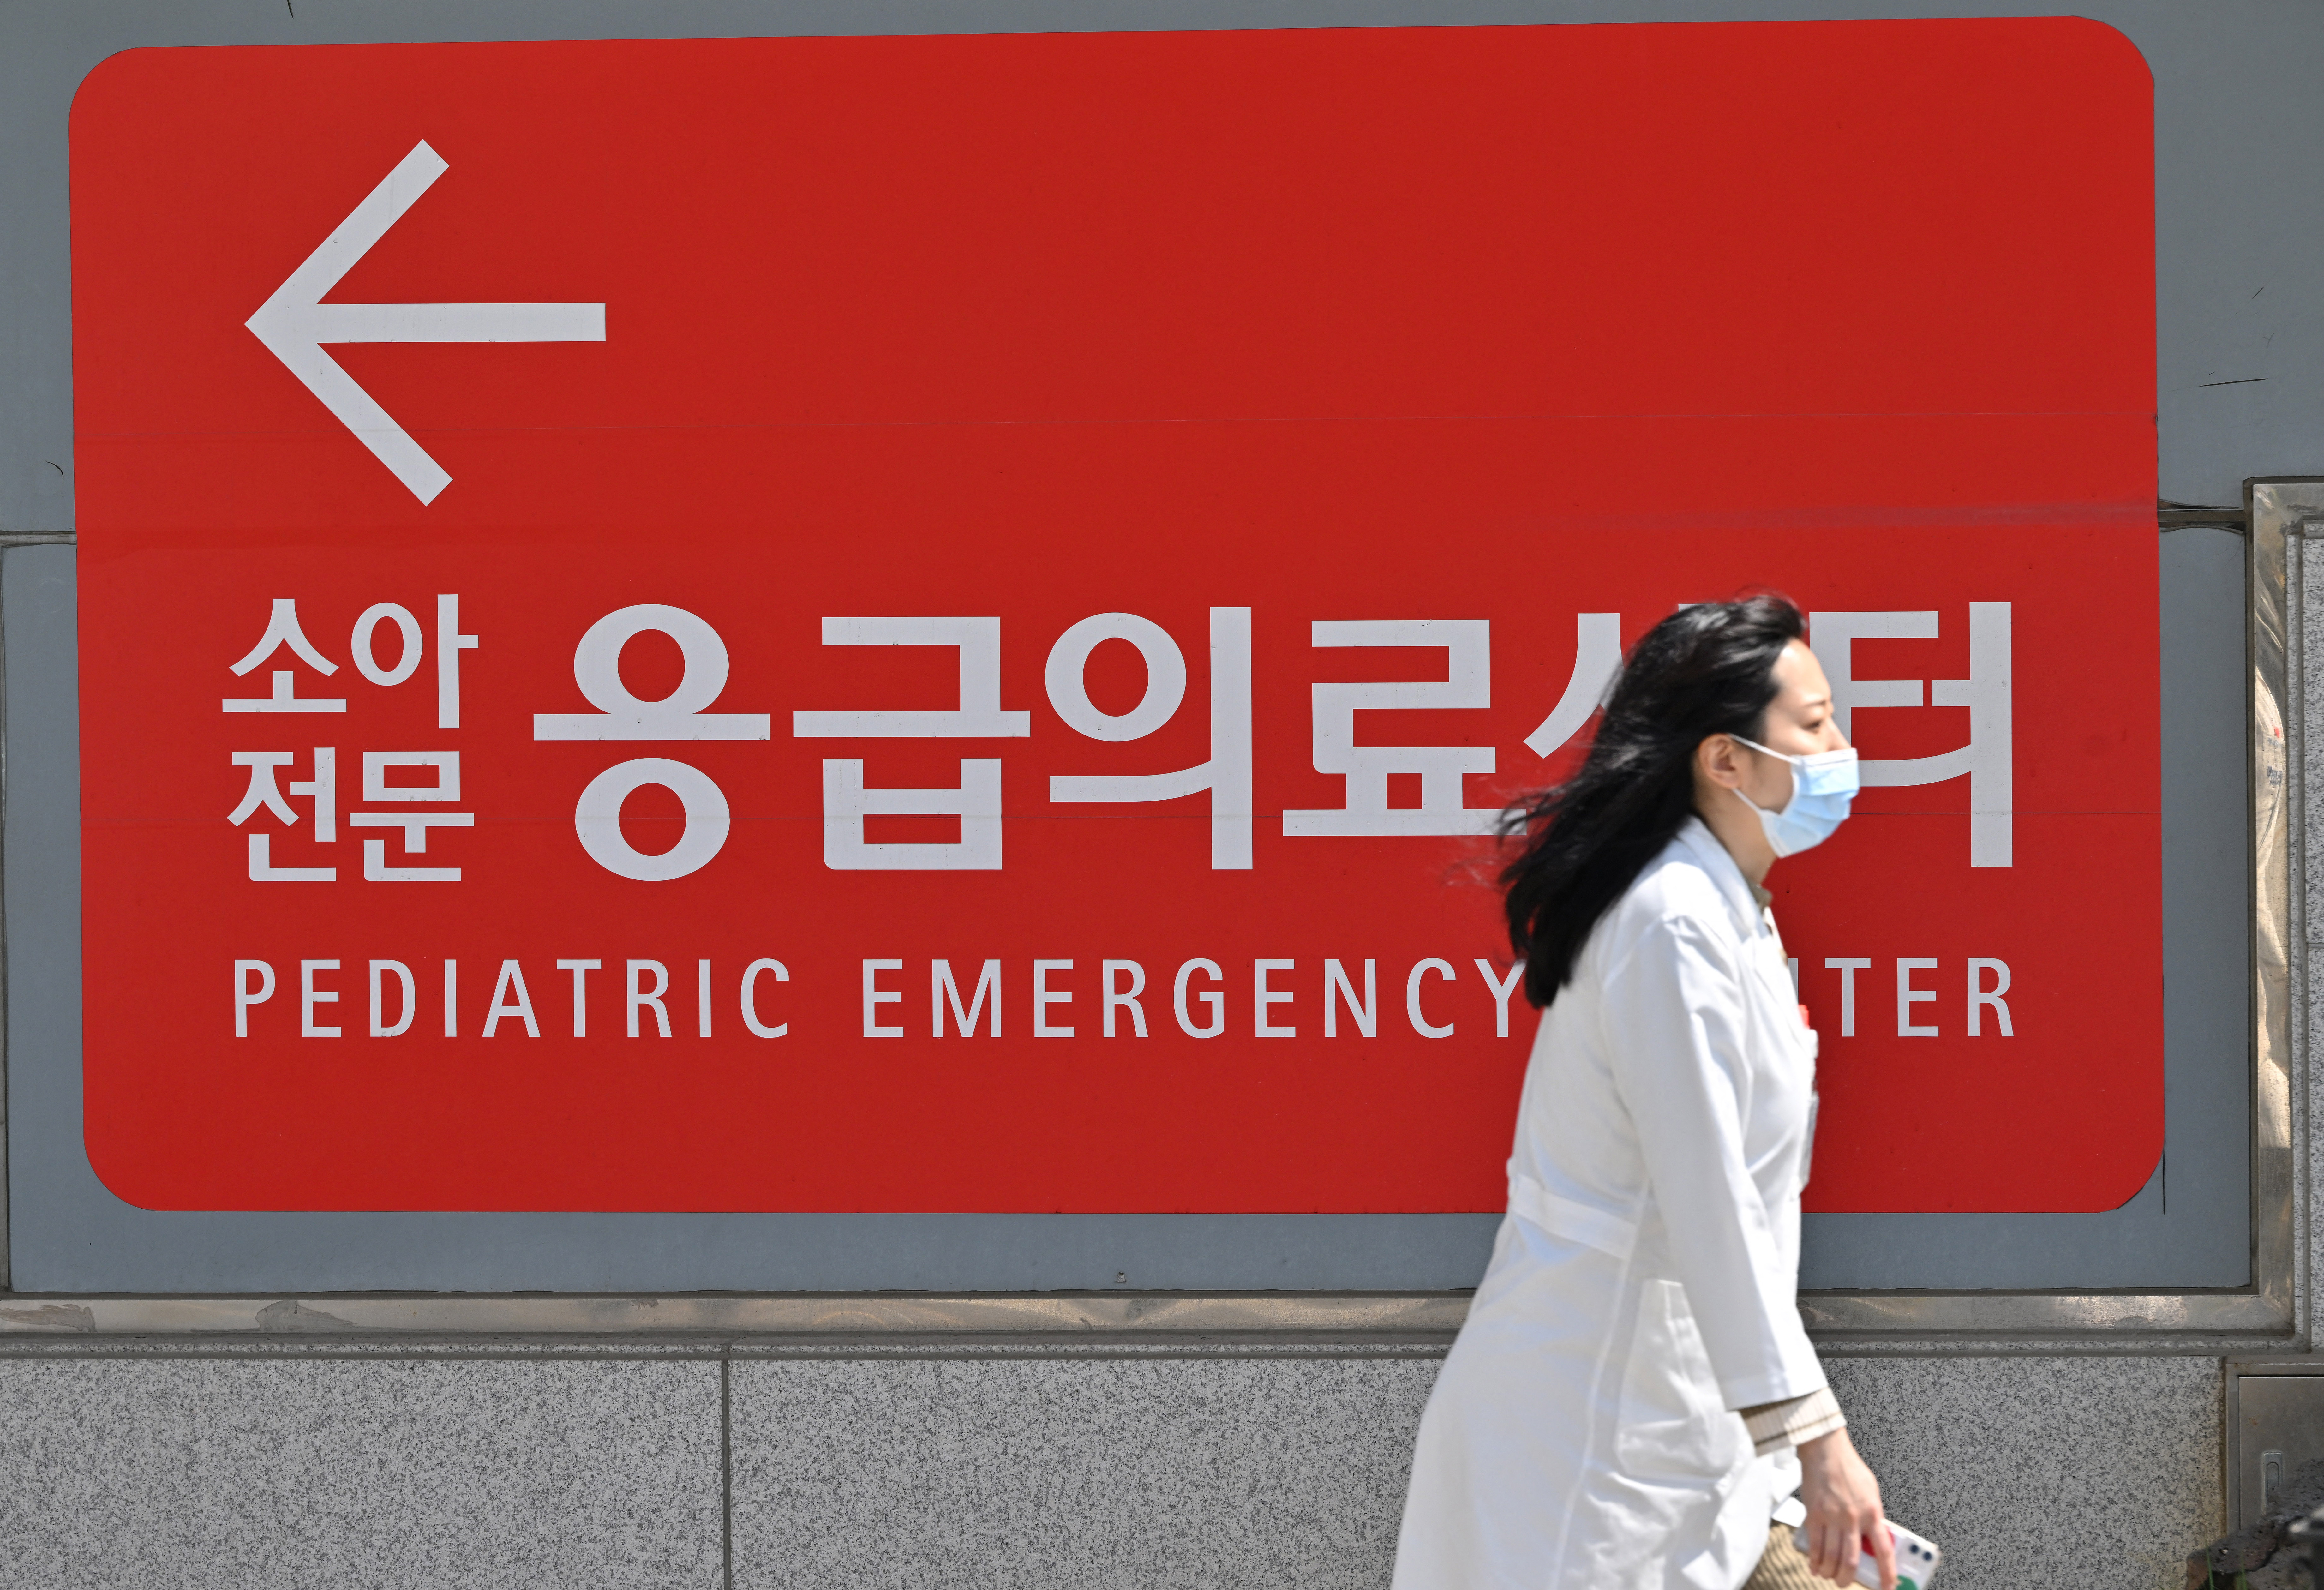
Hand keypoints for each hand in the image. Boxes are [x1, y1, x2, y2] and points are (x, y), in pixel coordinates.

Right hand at [1796, 1427, 1894, 1589]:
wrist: (1826, 1451)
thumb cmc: (1849, 1469)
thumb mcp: (1871, 1492)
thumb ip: (1874, 1515)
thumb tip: (1874, 1538)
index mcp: (1872, 1513)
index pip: (1883, 1551)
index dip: (1887, 1574)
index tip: (1888, 1588)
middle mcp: (1853, 1519)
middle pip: (1851, 1561)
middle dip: (1847, 1578)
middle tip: (1845, 1582)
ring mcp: (1831, 1518)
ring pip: (1831, 1557)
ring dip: (1829, 1572)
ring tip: (1828, 1575)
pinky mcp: (1813, 1514)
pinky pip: (1814, 1545)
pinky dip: (1814, 1560)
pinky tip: (1814, 1566)